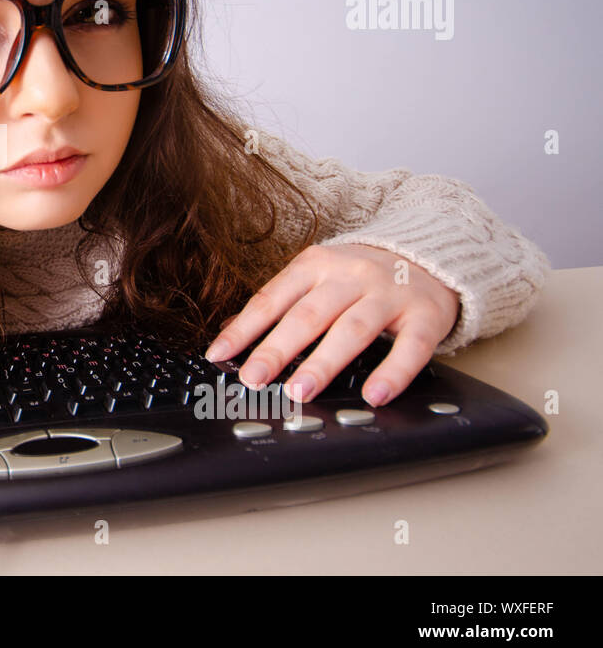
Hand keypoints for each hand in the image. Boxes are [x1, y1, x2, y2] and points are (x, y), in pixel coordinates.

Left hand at [204, 244, 459, 407]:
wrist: (428, 253)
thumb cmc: (361, 274)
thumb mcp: (318, 275)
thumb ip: (284, 302)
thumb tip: (236, 338)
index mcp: (316, 264)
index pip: (272, 299)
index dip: (244, 328)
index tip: (219, 355)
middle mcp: (350, 275)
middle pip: (308, 315)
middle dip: (277, 349)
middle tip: (254, 379)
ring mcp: (389, 294)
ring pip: (352, 329)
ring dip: (323, 363)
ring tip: (299, 391)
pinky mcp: (425, 315)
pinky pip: (410, 347)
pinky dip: (393, 372)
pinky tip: (375, 394)